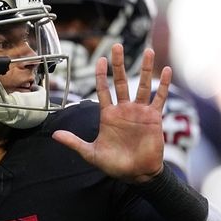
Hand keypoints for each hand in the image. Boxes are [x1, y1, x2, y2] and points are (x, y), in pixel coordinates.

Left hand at [52, 43, 170, 183]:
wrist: (136, 174)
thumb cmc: (114, 164)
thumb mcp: (90, 153)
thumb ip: (74, 142)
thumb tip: (54, 135)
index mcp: (108, 115)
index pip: (103, 90)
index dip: (101, 75)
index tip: (100, 60)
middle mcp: (124, 110)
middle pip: (121, 82)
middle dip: (119, 64)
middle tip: (117, 46)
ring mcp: (139, 112)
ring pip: (142, 85)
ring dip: (145, 69)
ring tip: (148, 51)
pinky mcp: (154, 118)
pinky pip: (159, 98)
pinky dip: (163, 85)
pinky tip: (165, 70)